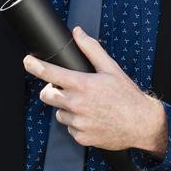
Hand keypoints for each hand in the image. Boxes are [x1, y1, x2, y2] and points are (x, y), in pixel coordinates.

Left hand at [23, 27, 167, 155]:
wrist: (142, 124)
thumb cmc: (127, 95)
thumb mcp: (111, 68)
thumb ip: (91, 49)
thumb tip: (78, 32)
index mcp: (83, 84)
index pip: (51, 73)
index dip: (35, 66)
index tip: (28, 61)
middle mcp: (77, 104)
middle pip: (47, 96)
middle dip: (52, 91)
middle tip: (66, 89)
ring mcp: (78, 123)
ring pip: (59, 113)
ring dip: (67, 109)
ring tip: (87, 106)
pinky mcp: (81, 137)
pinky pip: (69, 128)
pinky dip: (77, 124)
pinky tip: (92, 119)